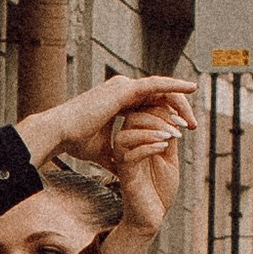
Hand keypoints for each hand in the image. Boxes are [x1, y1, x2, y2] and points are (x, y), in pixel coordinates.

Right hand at [18, 72, 197, 171]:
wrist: (60, 133)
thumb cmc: (75, 141)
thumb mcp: (101, 151)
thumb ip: (113, 155)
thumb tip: (119, 168)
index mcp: (118, 101)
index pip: (149, 104)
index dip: (166, 115)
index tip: (182, 129)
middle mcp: (121, 89)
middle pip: (158, 95)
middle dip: (177, 109)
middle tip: (193, 125)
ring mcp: (122, 86)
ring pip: (160, 90)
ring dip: (178, 103)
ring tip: (192, 118)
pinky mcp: (123, 88)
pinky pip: (156, 85)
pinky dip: (173, 87)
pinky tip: (190, 90)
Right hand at [105, 96, 187, 244]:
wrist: (152, 216)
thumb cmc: (159, 189)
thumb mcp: (170, 159)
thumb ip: (169, 138)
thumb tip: (175, 115)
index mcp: (136, 140)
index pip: (142, 112)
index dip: (163, 109)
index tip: (183, 118)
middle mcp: (126, 147)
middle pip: (133, 117)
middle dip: (159, 116)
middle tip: (179, 125)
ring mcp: (124, 161)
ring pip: (127, 134)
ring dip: (152, 130)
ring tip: (173, 135)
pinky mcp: (126, 175)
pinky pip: (130, 155)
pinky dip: (148, 147)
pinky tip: (164, 147)